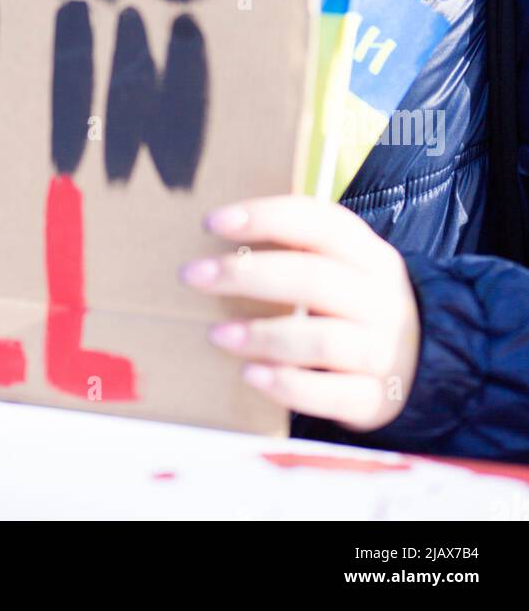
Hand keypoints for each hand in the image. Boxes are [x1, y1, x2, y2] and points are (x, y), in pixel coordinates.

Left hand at [180, 195, 420, 431]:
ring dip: (263, 335)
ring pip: (322, 339)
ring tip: (216, 334)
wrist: (421, 362)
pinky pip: (331, 394)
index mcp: (368, 254)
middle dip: (247, 274)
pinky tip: (251, 375)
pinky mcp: (376, 399)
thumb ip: (297, 250)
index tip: (213, 222)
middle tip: (194, 274)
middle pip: (313, 278)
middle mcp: (380, 297)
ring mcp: (382, 350)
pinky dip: (288, 385)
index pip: (319, 222)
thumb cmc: (353, 304)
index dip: (265, 217)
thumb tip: (219, 234)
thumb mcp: (343, 267)